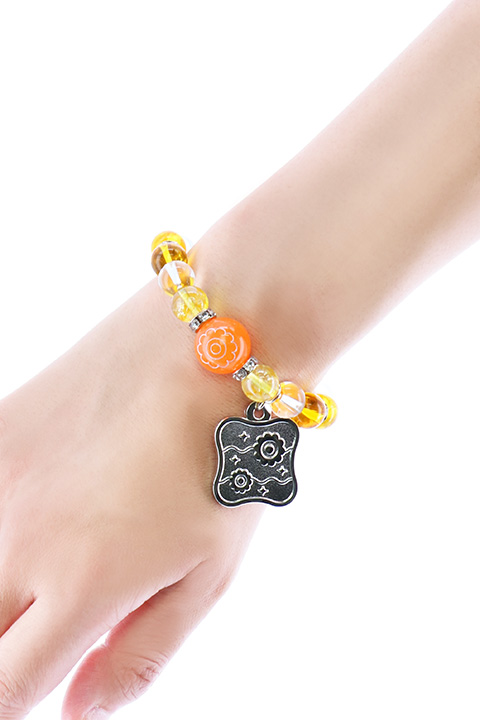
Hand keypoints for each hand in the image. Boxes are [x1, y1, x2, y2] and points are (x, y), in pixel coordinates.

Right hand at [0, 275, 263, 718]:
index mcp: (84, 585)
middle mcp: (22, 539)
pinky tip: (37, 503)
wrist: (206, 349)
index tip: (25, 685)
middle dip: (1, 644)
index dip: (9, 703)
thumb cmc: (222, 461)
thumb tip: (78, 711)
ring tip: (47, 558)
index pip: (4, 691)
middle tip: (41, 618)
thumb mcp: (208, 573)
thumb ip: (140, 653)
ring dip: (1, 579)